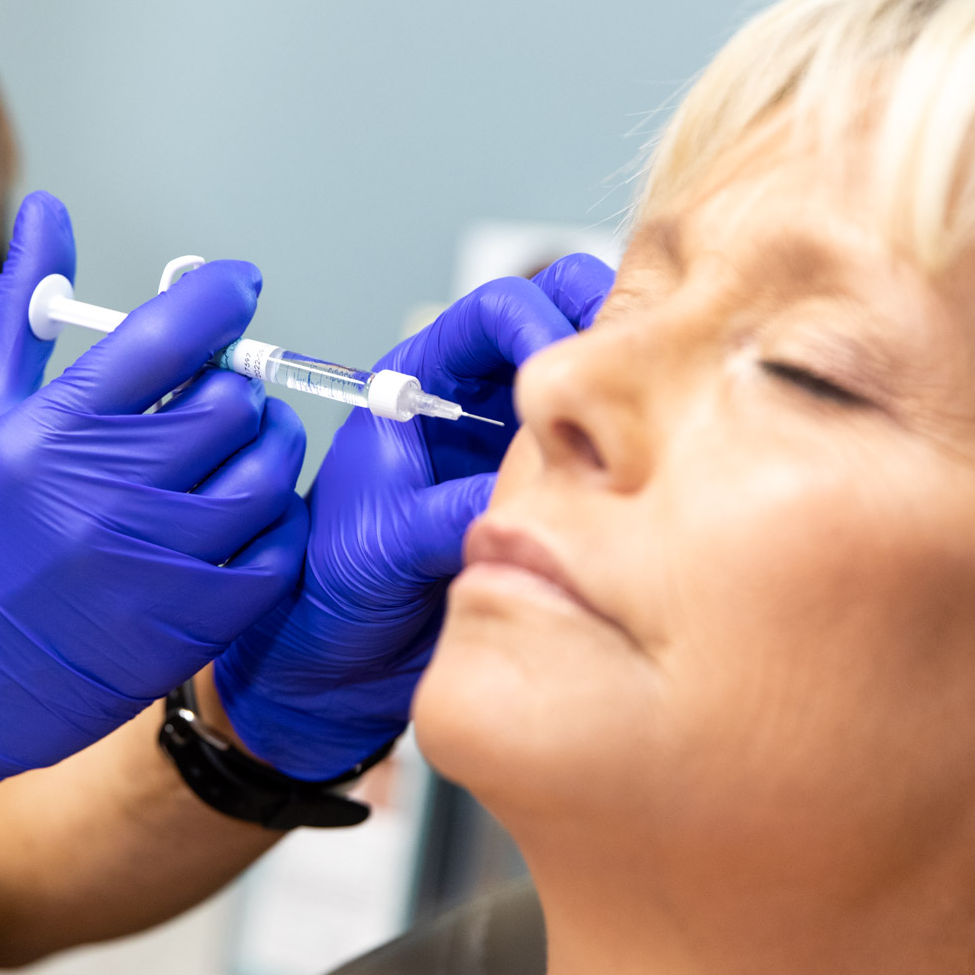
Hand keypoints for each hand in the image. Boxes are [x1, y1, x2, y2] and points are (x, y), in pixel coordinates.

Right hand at [0, 193, 309, 811]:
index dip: (222, 295)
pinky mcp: (190, 624)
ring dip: (264, 446)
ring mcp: (155, 563)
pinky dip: (273, 522)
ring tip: (232, 447)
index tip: (235, 288)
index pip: (173, 332)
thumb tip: (49, 211)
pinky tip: (239, 515)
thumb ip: (22, 308)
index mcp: (52, 430)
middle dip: (235, 381)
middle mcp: (106, 493)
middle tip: (216, 388)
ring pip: (267, 471)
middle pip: (233, 399)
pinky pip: (278, 550)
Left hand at [213, 254, 614, 778]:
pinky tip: (640, 493)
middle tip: (632, 388)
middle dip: (604, 339)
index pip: (498, 308)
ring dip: (623, 401)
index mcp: (418, 382)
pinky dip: (629, 461)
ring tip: (641, 442)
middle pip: (562, 322)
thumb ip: (455, 507)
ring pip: (593, 388)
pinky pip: (603, 456)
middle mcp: (474, 401)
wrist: (336, 666)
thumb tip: (537, 490)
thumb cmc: (333, 590)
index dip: (543, 321)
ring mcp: (515, 444)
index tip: (568, 370)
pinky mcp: (547, 491)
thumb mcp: (389, 541)